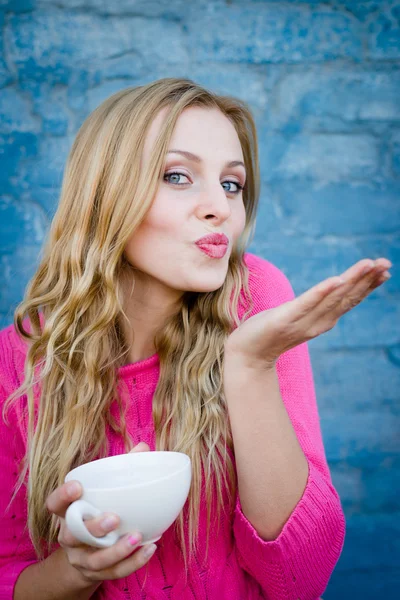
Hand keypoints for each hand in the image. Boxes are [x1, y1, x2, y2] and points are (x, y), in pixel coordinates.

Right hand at [45, 442, 155, 583]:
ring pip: (95, 558)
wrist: (85, 555)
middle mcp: (69, 536)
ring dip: (116, 549)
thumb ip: (119, 470)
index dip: (62, 496)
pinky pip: (113, 572)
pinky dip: (132, 562)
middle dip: (94, 526)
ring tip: (137, 537)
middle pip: (73, 534)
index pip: (55, 504)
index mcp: (67, 512)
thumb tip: (142, 447)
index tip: (77, 486)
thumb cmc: (95, 511)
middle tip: (114, 518)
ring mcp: (81, 557)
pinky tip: (149, 548)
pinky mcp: (95, 573)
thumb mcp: (100, 493)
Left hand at [225, 258, 391, 368]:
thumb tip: (325, 295)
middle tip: (386, 264)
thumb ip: (312, 308)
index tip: (384, 271)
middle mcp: (318, 322)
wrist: (246, 357)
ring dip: (352, 280)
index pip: (349, 299)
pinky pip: (306, 303)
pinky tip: (337, 280)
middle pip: (347, 297)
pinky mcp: (285, 319)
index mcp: (321, 320)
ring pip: (333, 297)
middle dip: (368, 280)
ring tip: (369, 265)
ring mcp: (303, 321)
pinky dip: (323, 292)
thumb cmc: (267, 333)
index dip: (367, 285)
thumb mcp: (296, 317)